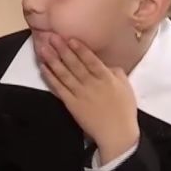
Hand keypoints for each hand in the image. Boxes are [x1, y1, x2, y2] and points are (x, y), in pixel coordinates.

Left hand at [38, 34, 139, 161]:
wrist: (116, 134)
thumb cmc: (124, 110)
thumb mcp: (126, 86)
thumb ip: (116, 72)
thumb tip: (106, 64)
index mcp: (106, 78)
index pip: (91, 60)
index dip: (80, 49)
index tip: (70, 38)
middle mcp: (91, 84)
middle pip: (74, 64)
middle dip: (62, 49)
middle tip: (51, 37)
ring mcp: (80, 94)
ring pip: (64, 74)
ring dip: (53, 60)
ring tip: (43, 48)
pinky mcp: (71, 104)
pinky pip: (59, 89)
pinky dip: (50, 78)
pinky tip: (43, 68)